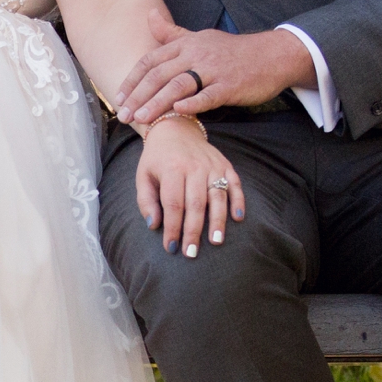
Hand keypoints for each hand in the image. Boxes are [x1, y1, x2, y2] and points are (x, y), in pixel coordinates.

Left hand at [118, 8, 316, 124]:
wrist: (272, 55)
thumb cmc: (232, 51)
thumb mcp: (200, 38)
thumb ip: (172, 33)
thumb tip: (149, 16)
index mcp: (186, 44)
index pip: (151, 61)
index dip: (132, 79)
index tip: (118, 97)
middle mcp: (196, 53)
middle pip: (159, 75)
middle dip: (137, 96)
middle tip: (123, 115)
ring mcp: (214, 69)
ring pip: (178, 85)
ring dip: (156, 103)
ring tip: (140, 119)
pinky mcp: (230, 85)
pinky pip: (208, 95)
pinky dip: (192, 103)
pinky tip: (178, 112)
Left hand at [135, 116, 246, 259]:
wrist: (175, 128)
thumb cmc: (157, 158)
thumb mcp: (143, 175)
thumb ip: (146, 201)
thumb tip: (154, 225)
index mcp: (172, 168)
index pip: (173, 203)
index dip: (173, 227)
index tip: (172, 247)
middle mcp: (194, 166)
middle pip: (196, 203)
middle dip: (194, 230)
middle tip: (192, 252)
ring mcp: (212, 165)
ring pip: (217, 196)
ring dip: (218, 221)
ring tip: (216, 241)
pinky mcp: (225, 164)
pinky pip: (235, 184)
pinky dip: (239, 201)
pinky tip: (239, 218)